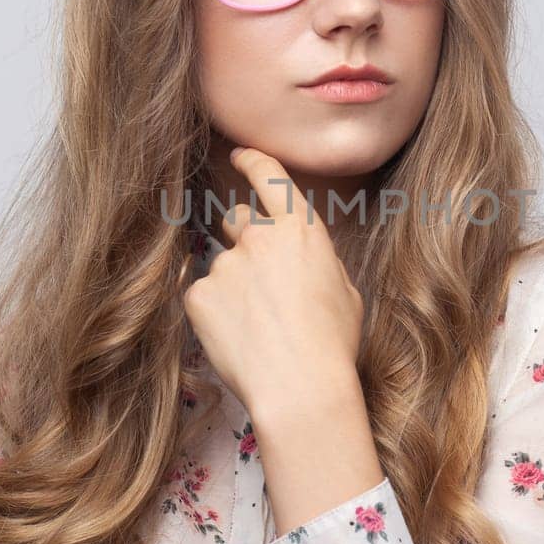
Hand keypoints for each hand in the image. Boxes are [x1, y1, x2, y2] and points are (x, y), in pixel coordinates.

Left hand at [182, 146, 365, 423]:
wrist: (300, 387)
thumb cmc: (332, 345)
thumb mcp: (344, 292)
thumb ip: (316, 263)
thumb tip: (300, 263)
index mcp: (300, 231)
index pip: (270, 177)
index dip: (252, 161)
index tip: (240, 156)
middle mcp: (259, 237)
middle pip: (236, 220)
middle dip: (243, 241)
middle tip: (258, 281)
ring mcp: (225, 264)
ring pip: (223, 269)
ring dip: (234, 290)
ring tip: (257, 330)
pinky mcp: (199, 295)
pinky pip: (203, 298)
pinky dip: (216, 315)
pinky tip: (238, 340)